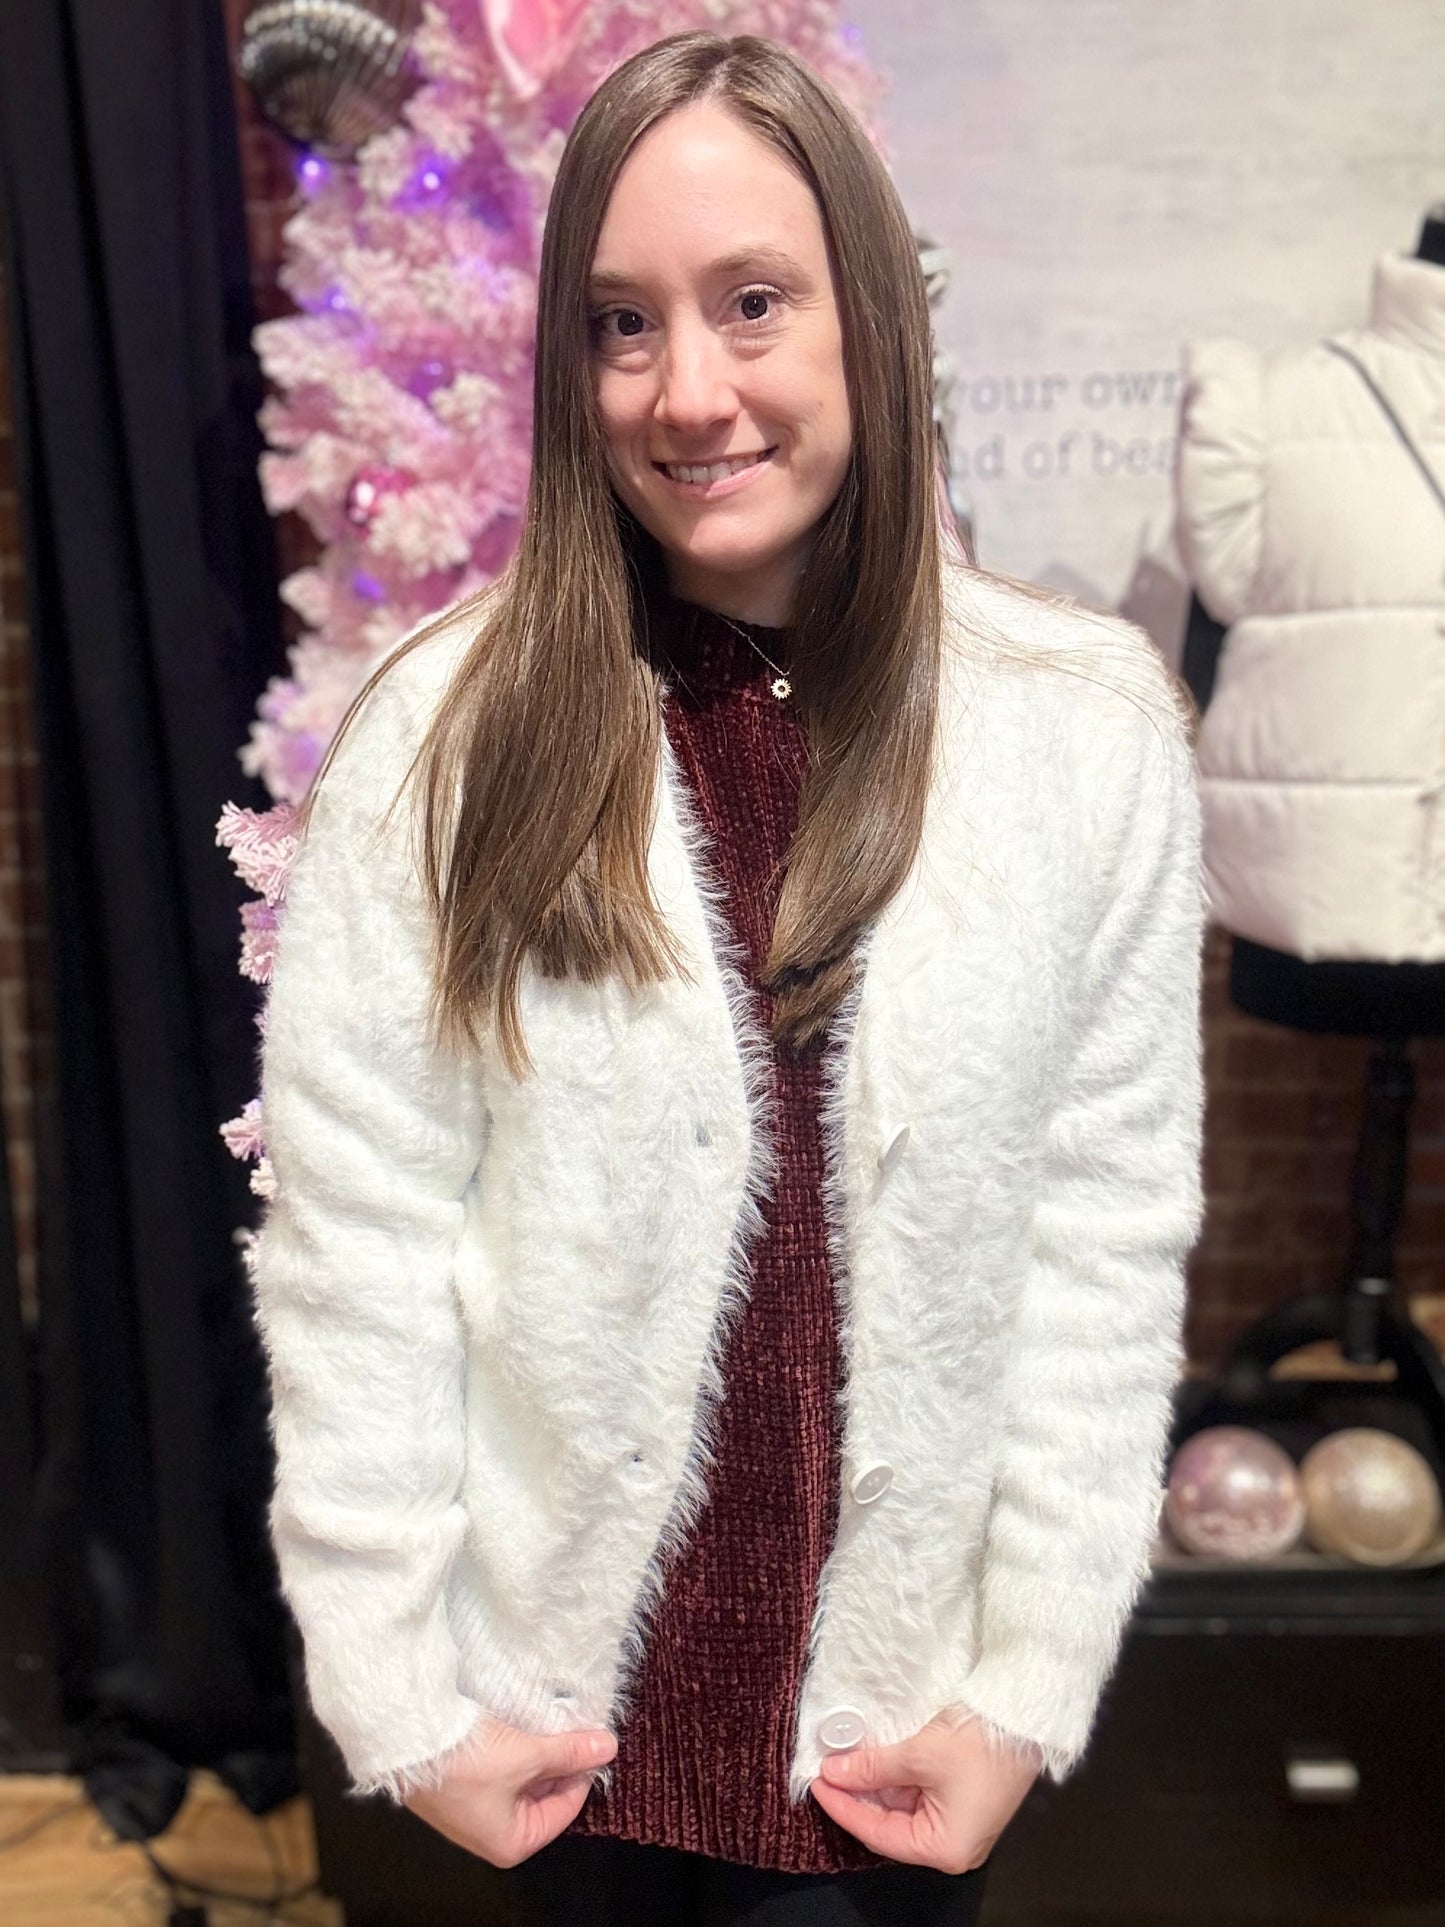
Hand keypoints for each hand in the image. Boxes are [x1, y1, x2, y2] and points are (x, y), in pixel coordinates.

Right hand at [402, 1713, 616, 1868]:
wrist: (410, 1741)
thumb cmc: (465, 1762)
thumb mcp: (528, 1755)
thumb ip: (570, 1752)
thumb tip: (606, 1748)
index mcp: (512, 1843)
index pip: (567, 1808)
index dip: (583, 1772)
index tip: (594, 1741)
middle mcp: (495, 1833)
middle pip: (546, 1794)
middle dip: (560, 1761)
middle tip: (575, 1726)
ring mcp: (478, 1810)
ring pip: (525, 1778)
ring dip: (539, 1752)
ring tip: (549, 1723)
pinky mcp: (464, 1786)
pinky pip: (504, 1769)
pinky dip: (517, 1749)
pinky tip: (522, 1726)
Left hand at [808, 1710, 1041, 1871]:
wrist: (1022, 1716)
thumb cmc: (980, 1744)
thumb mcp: (918, 1756)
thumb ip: (872, 1768)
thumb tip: (834, 1771)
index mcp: (945, 1849)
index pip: (879, 1835)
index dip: (844, 1808)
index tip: (817, 1784)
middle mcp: (951, 1844)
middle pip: (889, 1825)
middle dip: (856, 1796)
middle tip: (826, 1769)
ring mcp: (956, 1822)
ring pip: (900, 1808)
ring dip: (872, 1784)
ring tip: (843, 1760)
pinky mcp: (959, 1799)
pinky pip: (916, 1794)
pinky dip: (892, 1777)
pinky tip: (870, 1759)